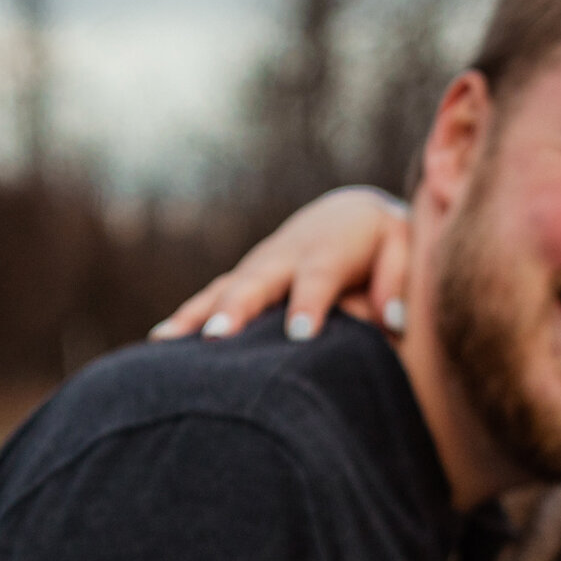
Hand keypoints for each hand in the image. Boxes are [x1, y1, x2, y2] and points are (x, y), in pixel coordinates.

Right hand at [149, 186, 411, 341]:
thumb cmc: (381, 241)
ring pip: (224, 289)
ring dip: (197, 314)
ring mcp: (258, 267)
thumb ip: (396, 280)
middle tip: (219, 337)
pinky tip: (161, 344)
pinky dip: (187, 316)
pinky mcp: (243, 278)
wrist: (350, 215)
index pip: (318, 280)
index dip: (309, 305)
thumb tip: (392, 321)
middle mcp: (285, 256)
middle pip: (257, 282)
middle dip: (237, 308)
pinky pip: (212, 297)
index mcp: (328, 251)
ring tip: (169, 344)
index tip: (300, 336)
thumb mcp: (399, 247)